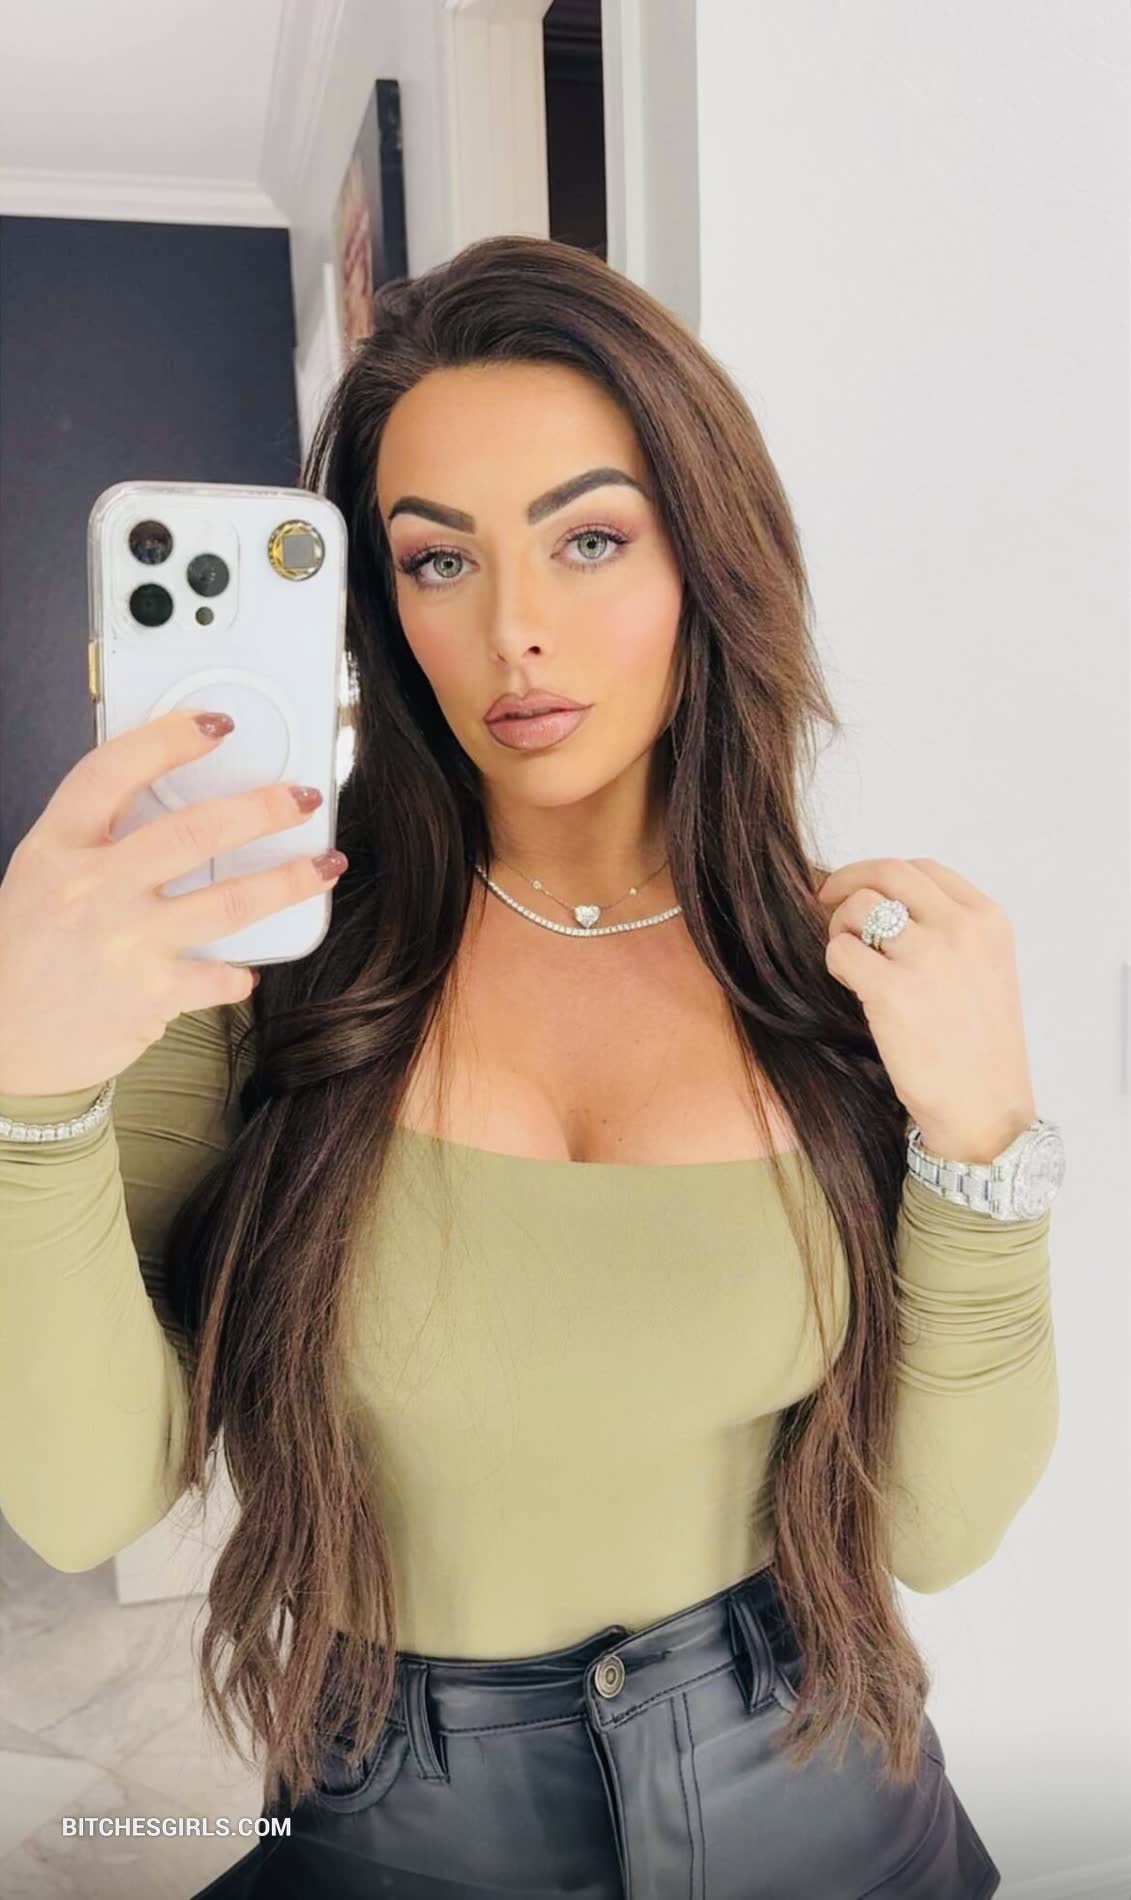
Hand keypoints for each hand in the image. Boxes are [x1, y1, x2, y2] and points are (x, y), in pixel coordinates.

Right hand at [0, 708, 345, 1096]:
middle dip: (260, 810)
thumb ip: (97, 840)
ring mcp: (123, 943)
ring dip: (288, 881)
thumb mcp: (42, 876)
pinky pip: (219, 976)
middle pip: (191, 831)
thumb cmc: (29, 952)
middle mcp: (90, 889)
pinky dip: (239, 973)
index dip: (167, 740)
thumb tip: (176, 798)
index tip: (216, 724)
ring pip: (228, 901)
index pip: (111, 771)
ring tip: (325, 867)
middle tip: (303, 800)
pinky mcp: (149, 996)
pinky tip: (247, 970)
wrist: (3, 1042)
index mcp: (57, 846)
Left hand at [816, 856, 1035, 1163]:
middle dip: (848, 880)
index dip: (883, 875)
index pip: (924, 868)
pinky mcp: (891, 989)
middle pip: (888, 871)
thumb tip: (881, 903)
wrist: (984, 1109)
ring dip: (841, 926)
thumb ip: (947, 932)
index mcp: (988, 921)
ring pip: (860, 907)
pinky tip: (850, 984)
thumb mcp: (985, 972)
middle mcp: (961, 929)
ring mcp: (927, 956)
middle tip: (824, 901)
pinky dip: (836, 961)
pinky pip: (842, 950)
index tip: (863, 890)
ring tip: (848, 958)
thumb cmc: (978, 1049)